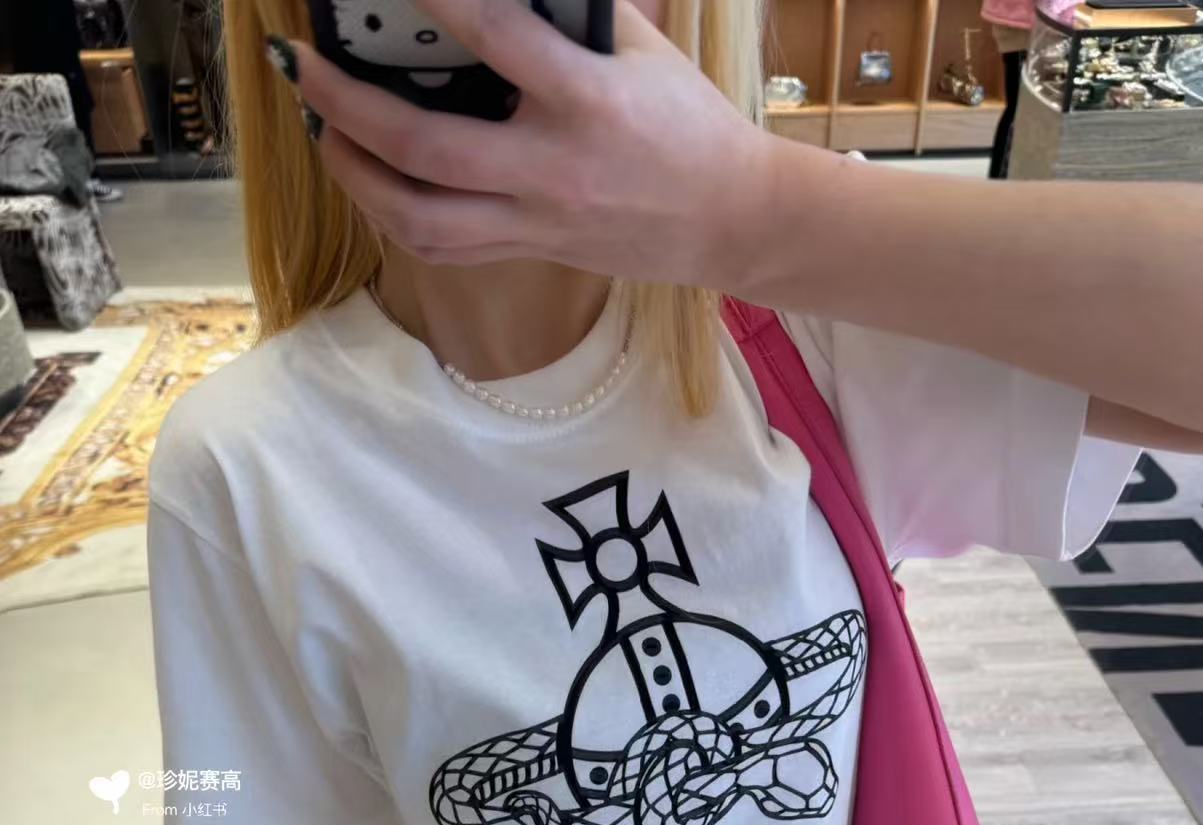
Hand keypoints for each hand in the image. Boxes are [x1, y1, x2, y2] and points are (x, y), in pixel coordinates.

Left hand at [278, 0, 776, 283]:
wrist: (727, 218)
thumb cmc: (685, 125)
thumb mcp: (638, 51)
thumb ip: (565, 18)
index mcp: (587, 100)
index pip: (498, 36)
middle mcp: (551, 169)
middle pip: (425, 148)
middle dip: (348, 105)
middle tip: (303, 65)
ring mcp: (536, 221)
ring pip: (420, 216)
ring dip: (354, 174)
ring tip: (321, 130)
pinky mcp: (530, 252)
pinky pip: (441, 247)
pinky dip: (392, 215)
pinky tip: (368, 181)